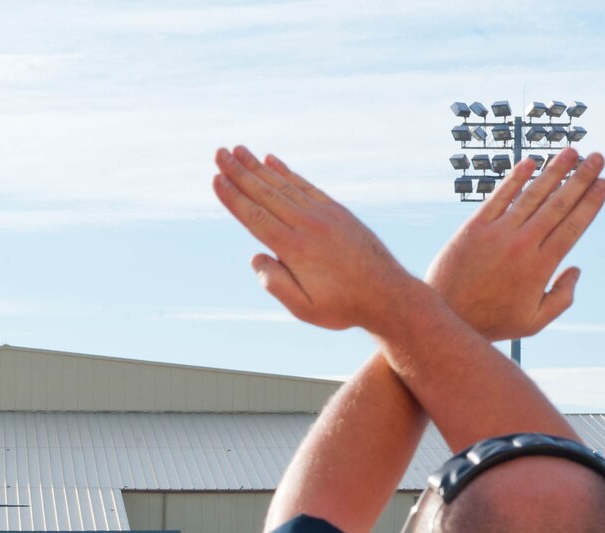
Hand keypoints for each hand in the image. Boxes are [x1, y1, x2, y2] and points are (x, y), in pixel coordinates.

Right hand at [211, 146, 409, 330]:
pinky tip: (272, 160)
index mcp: (295, 249)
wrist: (388, 294)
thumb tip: (256, 257)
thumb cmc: (343, 306)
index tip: (216, 178)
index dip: (233, 197)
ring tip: (239, 150)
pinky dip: (287, 172)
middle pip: (266, 193)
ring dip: (258, 166)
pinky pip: (305, 186)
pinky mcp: (336, 211)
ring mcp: (324, 214)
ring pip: (284, 185)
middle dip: (239, 172)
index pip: (256, 217)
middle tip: (219, 151)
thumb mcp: (305, 309)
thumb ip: (276, 285)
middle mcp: (308, 225)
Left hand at [426, 148, 604, 340]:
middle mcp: (522, 245)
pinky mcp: (474, 227)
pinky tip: (530, 161)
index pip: (572, 226)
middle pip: (558, 204)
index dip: (590, 203)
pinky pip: (499, 196)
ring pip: (532, 195)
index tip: (603, 184)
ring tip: (571, 152)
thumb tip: (576, 269)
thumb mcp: (533, 322)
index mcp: (540, 267)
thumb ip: (562, 299)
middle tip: (597, 158)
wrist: (445, 316)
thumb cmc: (491, 322)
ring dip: (554, 171)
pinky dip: (515, 178)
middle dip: (580, 178)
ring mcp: (497, 233)